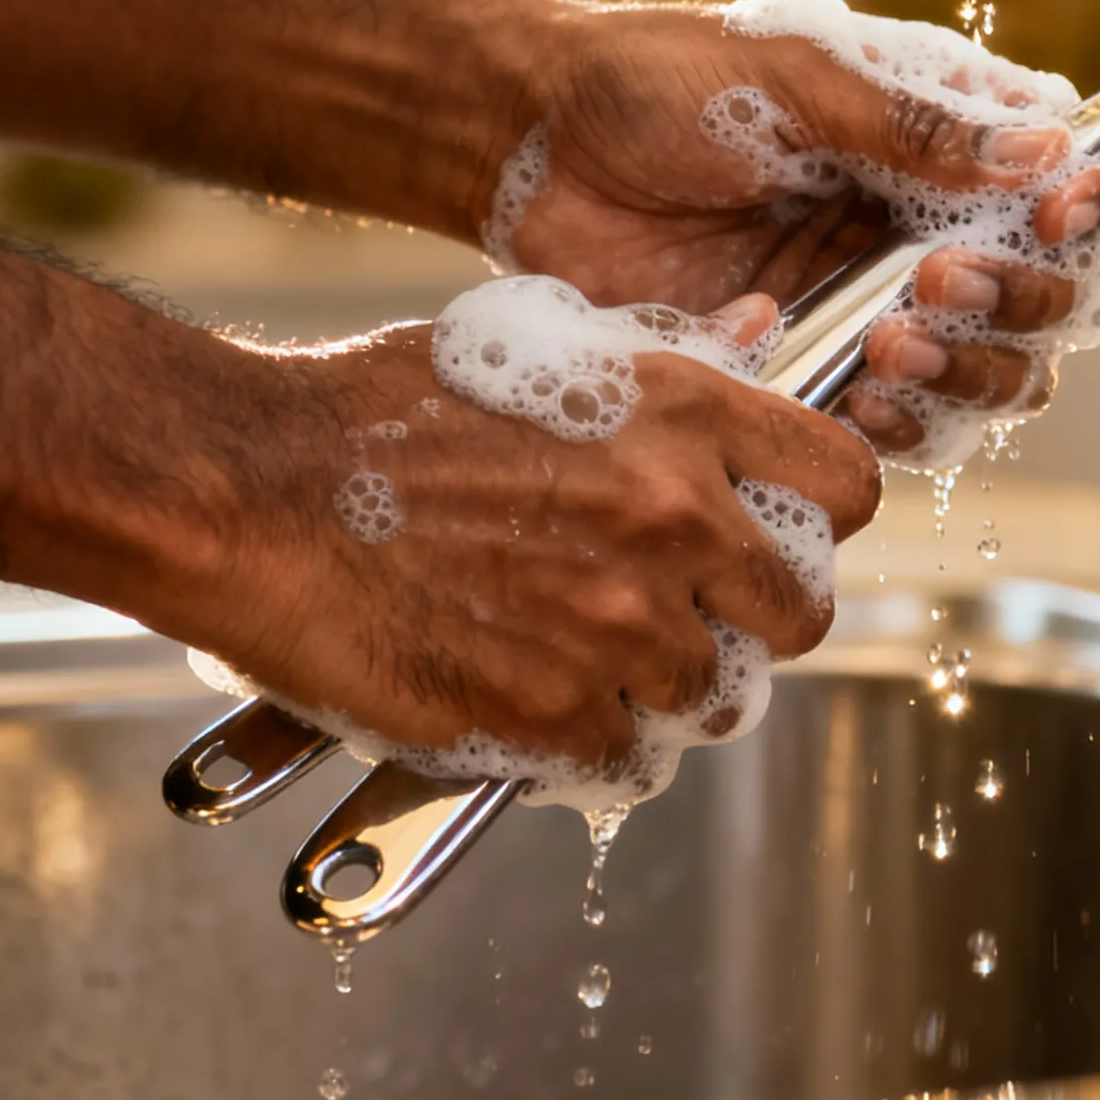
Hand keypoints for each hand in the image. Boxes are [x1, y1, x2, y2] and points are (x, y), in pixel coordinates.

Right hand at [186, 300, 880, 767]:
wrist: (257, 490)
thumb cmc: (382, 408)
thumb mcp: (539, 340)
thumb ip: (661, 367)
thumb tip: (754, 346)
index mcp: (682, 416)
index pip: (843, 486)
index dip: (816, 517)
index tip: (776, 534)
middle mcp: (673, 521)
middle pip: (798, 615)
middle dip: (748, 622)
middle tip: (686, 615)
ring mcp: (617, 627)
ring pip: (711, 699)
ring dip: (662, 687)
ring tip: (587, 654)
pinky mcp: (550, 715)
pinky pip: (625, 759)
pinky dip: (588, 742)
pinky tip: (532, 694)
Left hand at [495, 2, 1099, 454]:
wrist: (531, 144)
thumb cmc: (657, 83)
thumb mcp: (793, 83)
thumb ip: (917, 128)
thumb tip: (1050, 153)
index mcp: (938, 143)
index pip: (1070, 189)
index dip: (1093, 212)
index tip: (1063, 211)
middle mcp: (924, 231)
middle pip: (1051, 304)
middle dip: (1023, 303)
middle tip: (943, 279)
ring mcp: (871, 308)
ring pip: (990, 379)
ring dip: (971, 371)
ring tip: (895, 339)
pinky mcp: (809, 372)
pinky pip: (897, 427)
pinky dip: (900, 420)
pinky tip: (861, 389)